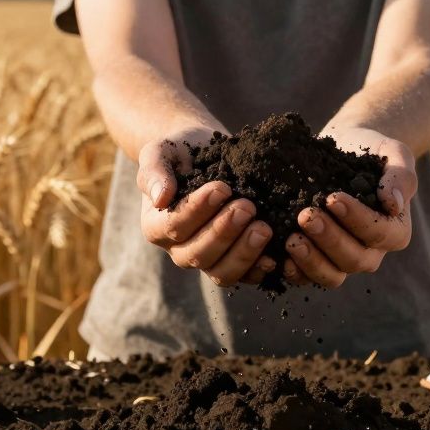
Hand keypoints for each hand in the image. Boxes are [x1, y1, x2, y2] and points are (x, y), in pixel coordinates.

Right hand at [137, 130, 276, 285]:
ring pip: (221, 272)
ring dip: (244, 253)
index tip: (222, 188)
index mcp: (156, 226)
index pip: (174, 226)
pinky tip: (274, 256)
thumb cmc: (178, 153)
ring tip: (264, 229)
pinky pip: (244, 276)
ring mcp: (207, 260)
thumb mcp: (160, 153)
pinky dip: (259, 270)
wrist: (203, 153)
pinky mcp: (232, 262)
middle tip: (247, 207)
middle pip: (198, 255)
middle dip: (224, 232)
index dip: (198, 210)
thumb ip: (154, 172)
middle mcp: (179, 249)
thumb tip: (161, 197)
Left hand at [283, 126, 416, 287]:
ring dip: (310, 260)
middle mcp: (371, 253)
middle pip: (354, 259)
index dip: (356, 219)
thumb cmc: (375, 153)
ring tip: (291, 239)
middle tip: (306, 216)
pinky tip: (278, 256)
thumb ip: (400, 177)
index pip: (379, 233)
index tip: (332, 198)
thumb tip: (393, 204)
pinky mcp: (318, 261)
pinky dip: (294, 271)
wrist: (348, 150)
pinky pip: (307, 277)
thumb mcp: (394, 155)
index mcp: (395, 232)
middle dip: (329, 239)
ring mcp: (343, 261)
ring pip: (331, 275)